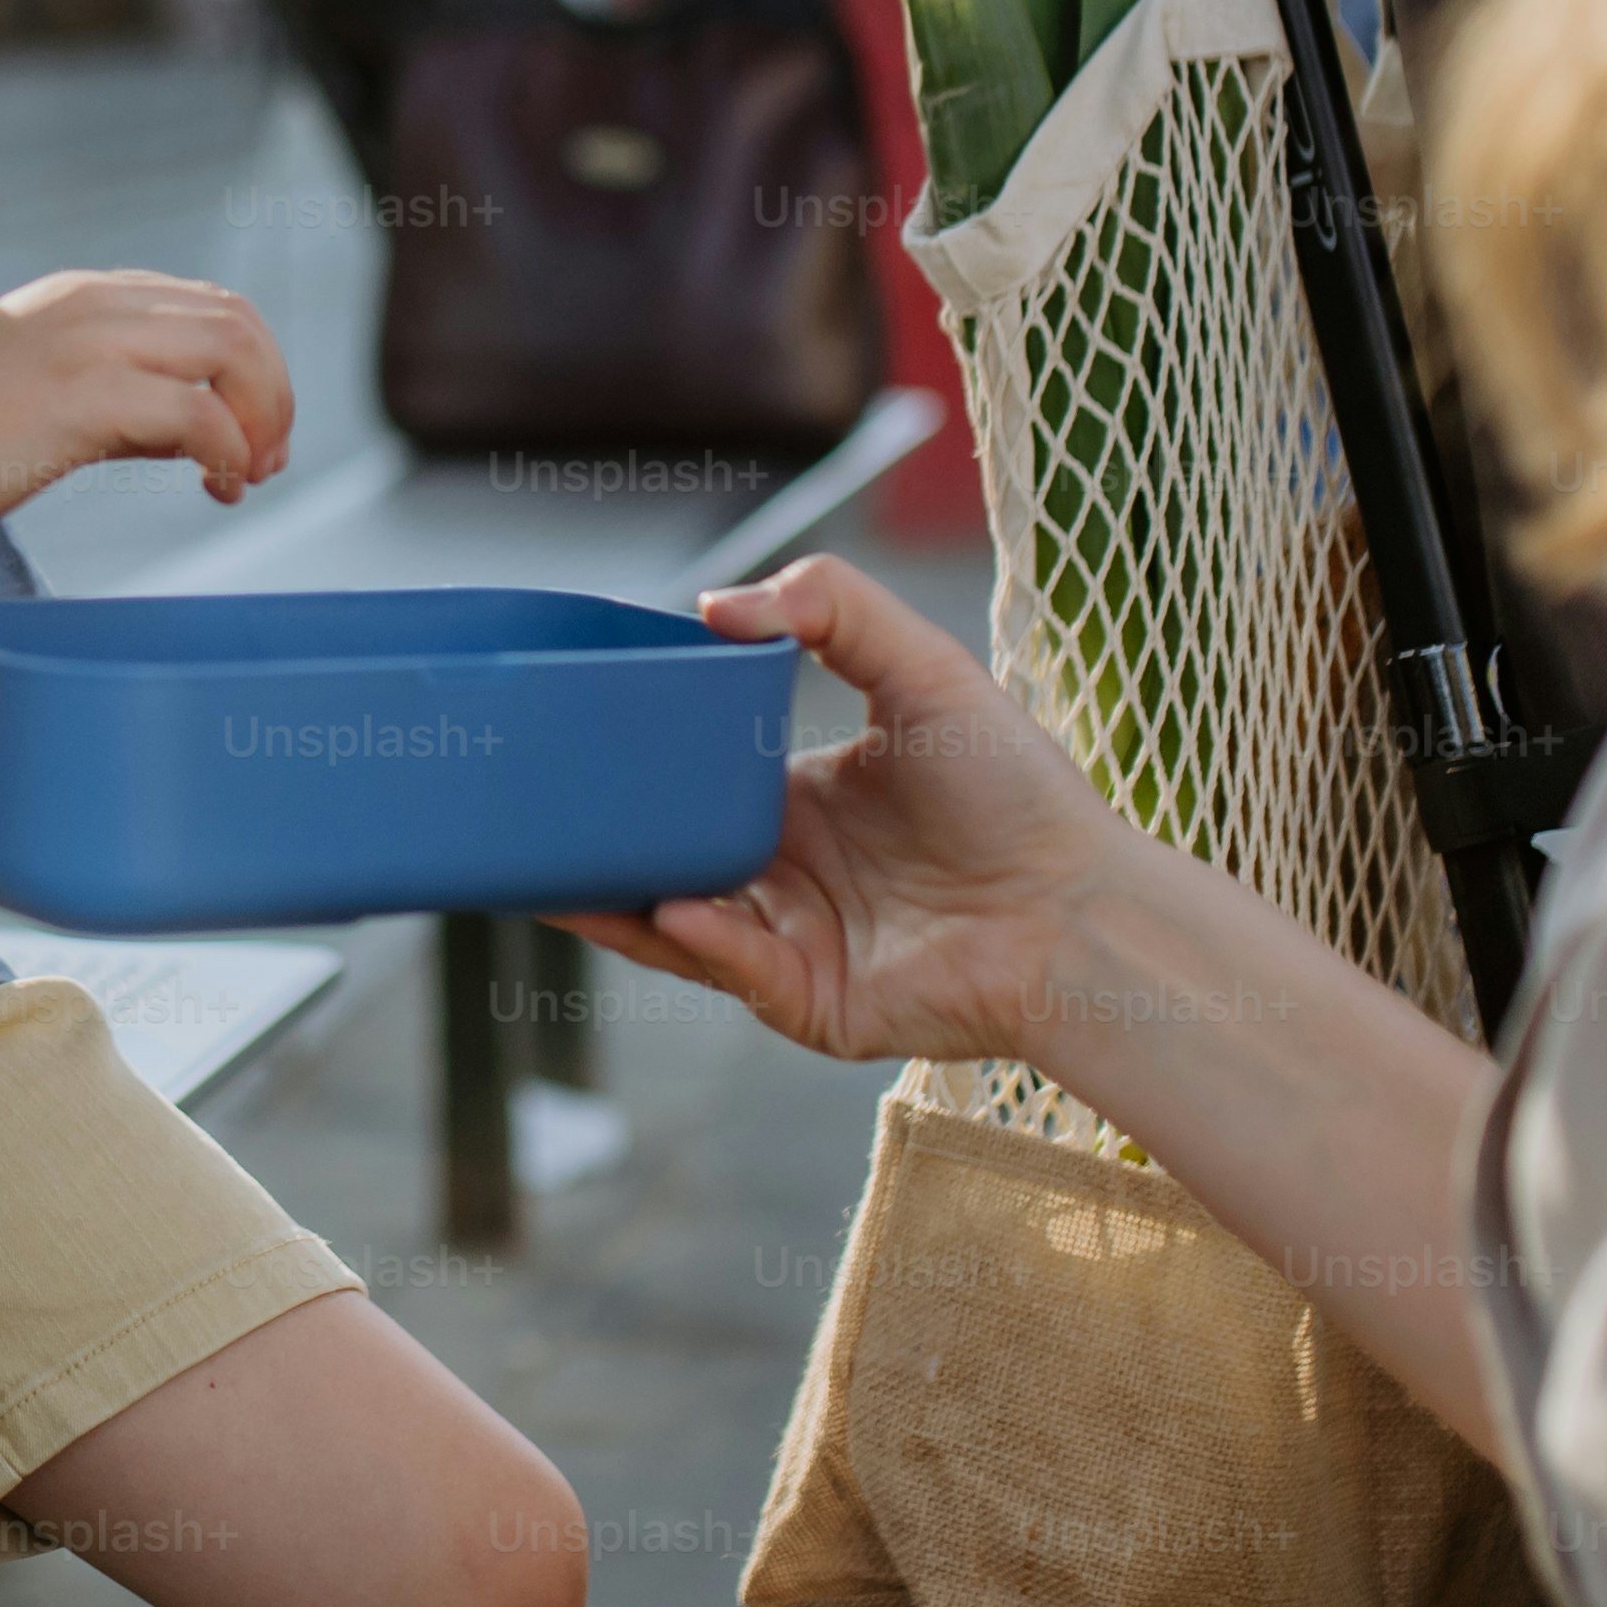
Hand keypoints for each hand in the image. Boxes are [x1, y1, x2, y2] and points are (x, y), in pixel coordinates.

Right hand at [0, 268, 293, 539]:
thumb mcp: (48, 397)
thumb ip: (126, 402)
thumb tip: (202, 434)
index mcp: (88, 296)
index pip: (213, 307)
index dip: (255, 373)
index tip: (253, 442)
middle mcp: (97, 303)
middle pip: (238, 321)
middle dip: (272, 395)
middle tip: (266, 463)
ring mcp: (89, 342)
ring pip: (231, 350)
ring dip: (261, 418)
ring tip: (246, 476)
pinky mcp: (81, 395)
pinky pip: (197, 413)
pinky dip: (226, 452)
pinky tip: (215, 488)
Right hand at [554, 556, 1136, 1064]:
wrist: (1080, 906)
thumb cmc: (1016, 791)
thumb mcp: (922, 667)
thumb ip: (831, 608)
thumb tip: (715, 603)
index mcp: (795, 801)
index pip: (689, 780)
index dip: (635, 762)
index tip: (575, 727)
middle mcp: (780, 874)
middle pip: (662, 855)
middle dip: (594, 838)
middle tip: (526, 804)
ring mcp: (786, 944)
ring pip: (671, 922)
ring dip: (614, 898)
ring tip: (553, 866)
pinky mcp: (805, 1003)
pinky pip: (733, 969)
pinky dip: (700, 941)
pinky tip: (678, 907)